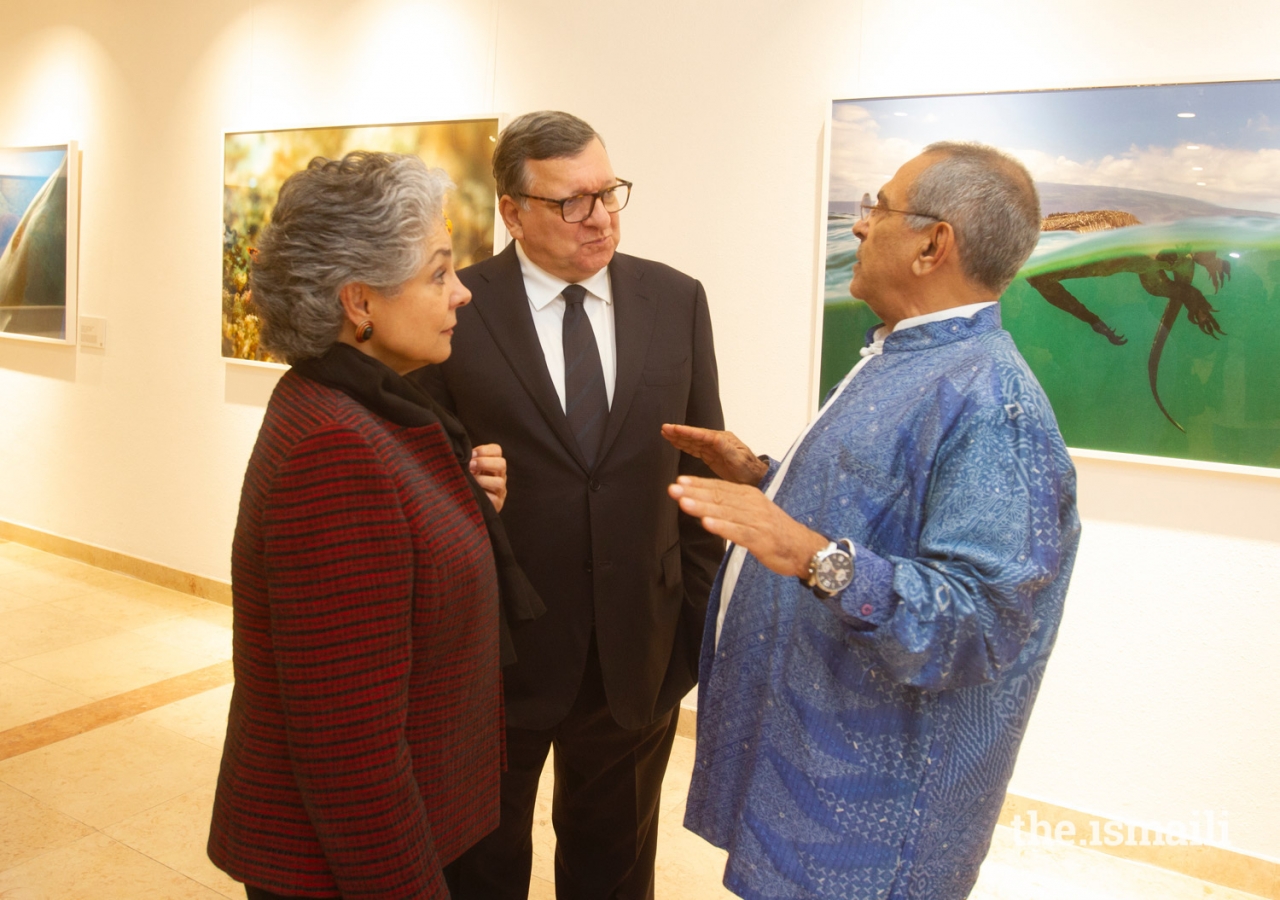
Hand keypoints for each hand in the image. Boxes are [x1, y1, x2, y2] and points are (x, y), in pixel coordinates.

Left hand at [470, 443, 506, 512]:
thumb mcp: (469, 469)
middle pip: (502, 463)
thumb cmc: (468, 482)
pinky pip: (494, 499)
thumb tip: (459, 453)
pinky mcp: (497, 503)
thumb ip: (467, 460)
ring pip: (499, 482)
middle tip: (470, 465)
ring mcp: (500, 490)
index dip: (484, 450)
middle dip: (484, 463)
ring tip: (471, 480)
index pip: (497, 450)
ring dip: (482, 480)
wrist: (470, 504)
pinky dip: (483, 495)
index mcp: (493, 463)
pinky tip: (472, 493)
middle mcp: (500, 475)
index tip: (471, 454)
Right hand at [661, 424, 768, 485]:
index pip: (702, 434)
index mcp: (723, 440)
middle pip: (695, 435)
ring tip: (665, 432)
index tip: (674, 428)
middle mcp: (717, 441)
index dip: (687, 432)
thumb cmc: (749, 470)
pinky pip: (694, 449)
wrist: (755, 479)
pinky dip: (684, 445)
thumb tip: (715, 438)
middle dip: (679, 432)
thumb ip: (727, 450)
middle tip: (664, 428)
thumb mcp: (739, 460)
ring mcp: (713, 448)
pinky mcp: (710, 456)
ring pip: (693, 441)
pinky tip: (675, 442)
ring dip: (679, 437)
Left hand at [668, 476, 828, 577]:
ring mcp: (756, 521)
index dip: (699, 484)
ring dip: (703, 507)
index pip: (720, 487)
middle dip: (694, 493)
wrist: (804, 548)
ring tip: (683, 503)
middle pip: (719, 497)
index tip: (679, 481)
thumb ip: (732, 507)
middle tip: (673, 489)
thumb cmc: (775, 531)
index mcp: (749, 495)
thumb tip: (705, 504)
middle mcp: (752, 504)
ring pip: (725, 512)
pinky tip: (706, 524)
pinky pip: (738, 532)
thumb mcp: (754, 512)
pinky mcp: (760, 539)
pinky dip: (722, 527)